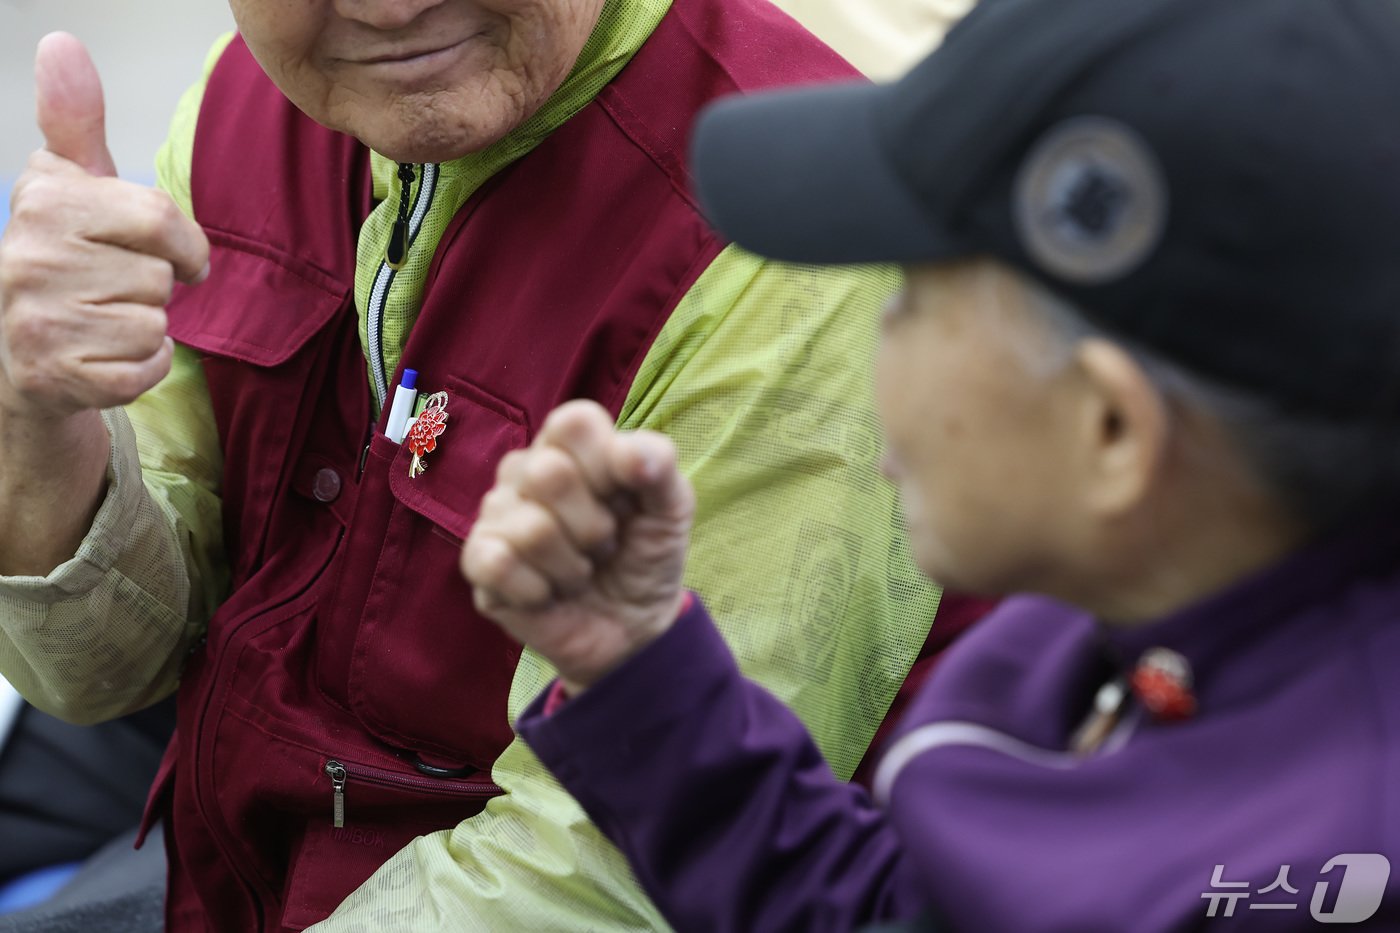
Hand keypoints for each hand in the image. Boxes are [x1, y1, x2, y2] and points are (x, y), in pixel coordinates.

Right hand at [0, 33, 209, 422]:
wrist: (22, 351)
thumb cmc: (68, 262)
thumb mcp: (72, 186)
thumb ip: (74, 121)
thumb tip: (63, 44)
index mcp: (42, 201)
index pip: (158, 216)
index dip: (181, 243)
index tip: (167, 252)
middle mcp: (28, 257)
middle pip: (160, 275)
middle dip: (154, 286)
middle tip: (113, 289)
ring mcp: (38, 320)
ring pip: (155, 323)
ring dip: (146, 328)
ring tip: (103, 320)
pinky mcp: (57, 374)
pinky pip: (145, 367)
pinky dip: (142, 367)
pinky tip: (106, 355)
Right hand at [463, 400, 694, 693]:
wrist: (633, 628)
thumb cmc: (645, 555)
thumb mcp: (671, 509)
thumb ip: (661, 467)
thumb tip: (630, 453)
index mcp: (568, 446)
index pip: (573, 423)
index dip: (608, 466)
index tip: (625, 500)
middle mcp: (524, 471)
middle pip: (550, 474)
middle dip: (594, 527)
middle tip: (601, 545)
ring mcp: (496, 515)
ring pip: (532, 529)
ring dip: (573, 568)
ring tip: (578, 573)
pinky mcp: (478, 564)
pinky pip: (497, 565)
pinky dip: (538, 591)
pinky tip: (547, 594)